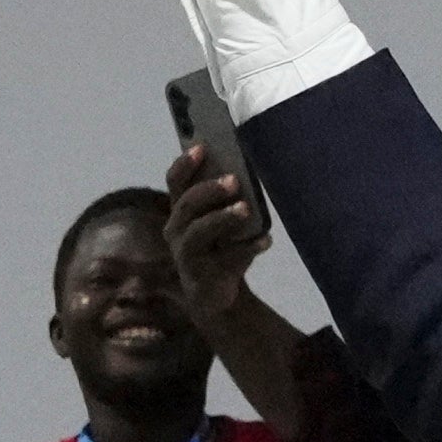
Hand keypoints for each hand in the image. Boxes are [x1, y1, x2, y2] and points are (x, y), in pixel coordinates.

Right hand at [161, 143, 277, 325]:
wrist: (215, 294)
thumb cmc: (220, 245)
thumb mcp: (221, 219)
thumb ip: (226, 199)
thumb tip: (246, 172)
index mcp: (180, 210)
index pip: (175, 182)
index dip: (185, 164)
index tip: (202, 148)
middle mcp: (176, 230)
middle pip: (186, 205)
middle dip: (209, 190)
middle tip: (234, 180)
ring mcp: (185, 255)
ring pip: (198, 232)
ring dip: (222, 217)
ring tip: (245, 208)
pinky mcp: (201, 276)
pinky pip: (225, 259)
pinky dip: (248, 248)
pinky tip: (266, 239)